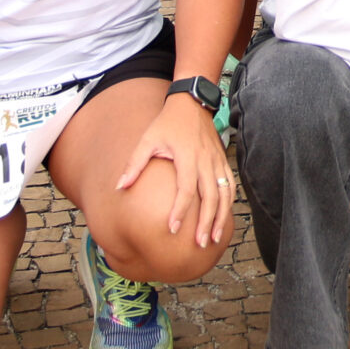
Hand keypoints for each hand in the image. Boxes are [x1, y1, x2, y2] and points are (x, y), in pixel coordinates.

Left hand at [115, 90, 233, 248]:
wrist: (192, 104)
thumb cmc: (167, 123)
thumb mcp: (147, 140)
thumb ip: (134, 164)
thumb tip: (120, 187)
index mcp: (187, 157)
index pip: (186, 189)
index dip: (180, 210)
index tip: (172, 229)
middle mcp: (205, 161)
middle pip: (210, 197)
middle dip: (206, 222)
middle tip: (199, 244)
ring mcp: (216, 161)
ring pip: (224, 194)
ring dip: (220, 217)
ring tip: (214, 238)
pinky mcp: (222, 161)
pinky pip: (230, 186)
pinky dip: (229, 204)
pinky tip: (224, 218)